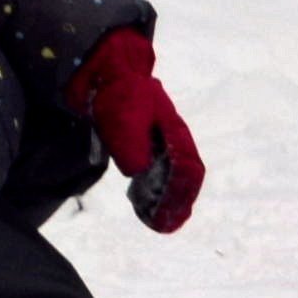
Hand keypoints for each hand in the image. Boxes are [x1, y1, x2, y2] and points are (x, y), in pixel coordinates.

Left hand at [72, 28, 201, 231]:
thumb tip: (138, 173)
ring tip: (154, 220)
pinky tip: (140, 202)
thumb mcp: (123, 121)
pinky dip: (153, 189)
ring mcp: (162, 142)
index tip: (172, 214)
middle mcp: (174, 140)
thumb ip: (132, 149)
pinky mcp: (148, 144)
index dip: (182, 194)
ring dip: (165, 198)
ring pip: (172, 176)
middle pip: (184, 178)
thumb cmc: (119, 96)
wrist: (109, 73)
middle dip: (177, 203)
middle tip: (164, 225)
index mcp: (175, 133)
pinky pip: (158, 171)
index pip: (189, 170)